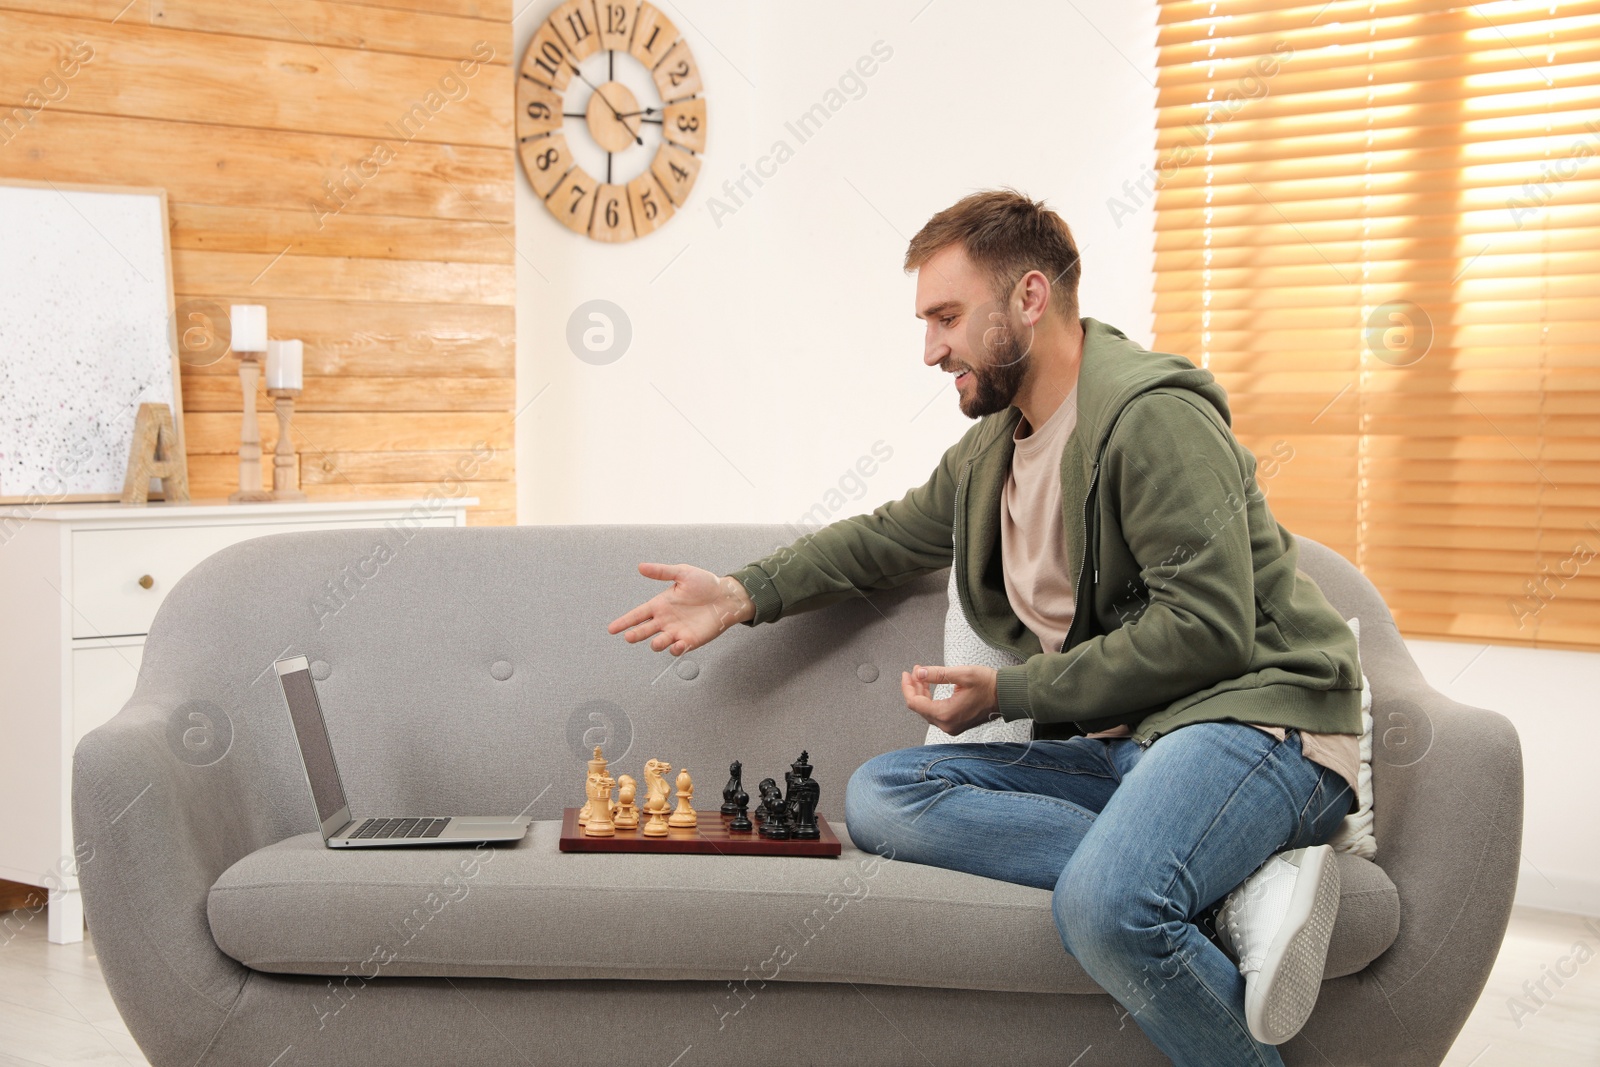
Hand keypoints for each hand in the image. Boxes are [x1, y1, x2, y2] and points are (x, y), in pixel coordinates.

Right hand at [606, 563, 753, 655]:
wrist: (726, 596)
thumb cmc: (705, 583)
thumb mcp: (682, 573)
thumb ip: (662, 572)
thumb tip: (641, 566)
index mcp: (660, 604)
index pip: (637, 615)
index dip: (624, 621)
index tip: (611, 629)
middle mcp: (665, 620)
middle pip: (644, 631)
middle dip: (635, 635)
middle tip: (629, 636)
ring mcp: (676, 631)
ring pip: (658, 642)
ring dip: (656, 644)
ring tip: (656, 642)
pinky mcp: (690, 640)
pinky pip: (677, 649)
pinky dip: (675, 649)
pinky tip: (677, 644)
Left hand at [901, 664, 999, 735]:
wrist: (1007, 696)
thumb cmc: (989, 685)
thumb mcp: (962, 674)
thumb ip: (937, 674)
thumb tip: (918, 673)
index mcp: (946, 714)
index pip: (915, 703)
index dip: (907, 687)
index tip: (907, 673)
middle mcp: (947, 725)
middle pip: (920, 708)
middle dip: (914, 688)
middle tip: (914, 672)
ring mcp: (951, 726)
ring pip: (927, 710)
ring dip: (922, 694)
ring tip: (921, 676)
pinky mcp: (956, 723)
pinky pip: (937, 713)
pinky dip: (931, 700)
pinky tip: (930, 687)